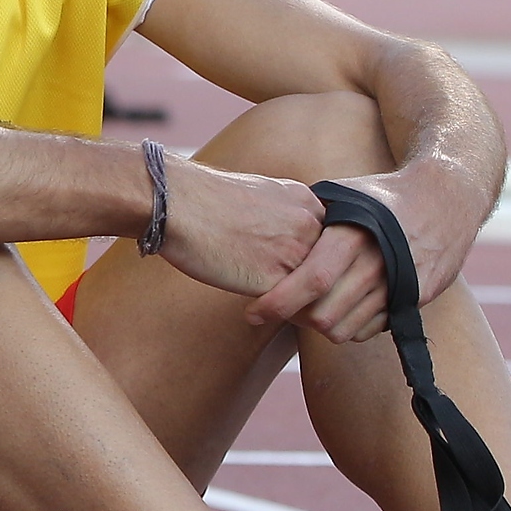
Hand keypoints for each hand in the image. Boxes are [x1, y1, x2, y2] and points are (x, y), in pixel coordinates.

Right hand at [153, 156, 331, 307]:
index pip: (334, 245)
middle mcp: (310, 225)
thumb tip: (283, 240)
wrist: (175, 202)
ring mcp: (296, 252)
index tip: (306, 279)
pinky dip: (283, 316)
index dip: (320, 265)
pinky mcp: (276, 279)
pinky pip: (295, 310)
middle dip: (322, 291)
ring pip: (320, 295)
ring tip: (284, 313)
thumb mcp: (259, 193)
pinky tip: (260, 313)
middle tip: (305, 305)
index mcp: (308, 202)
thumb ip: (283, 215)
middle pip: (336, 271)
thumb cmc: (202, 199)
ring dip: (306, 309)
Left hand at [242, 166, 479, 343]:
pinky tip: (342, 305)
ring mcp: (401, 284)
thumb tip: (262, 228)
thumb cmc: (383, 195)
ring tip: (307, 307)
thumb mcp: (346, 195)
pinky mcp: (416, 299)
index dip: (279, 301)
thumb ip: (309, 216)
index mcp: (355, 234)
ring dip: (321, 325)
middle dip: (295, 318)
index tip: (254, 312)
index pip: (313, 280)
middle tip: (279, 310)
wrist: (448, 197)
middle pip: (325, 315)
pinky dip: (350, 325)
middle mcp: (379, 262)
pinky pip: (371, 329)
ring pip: (346, 329)